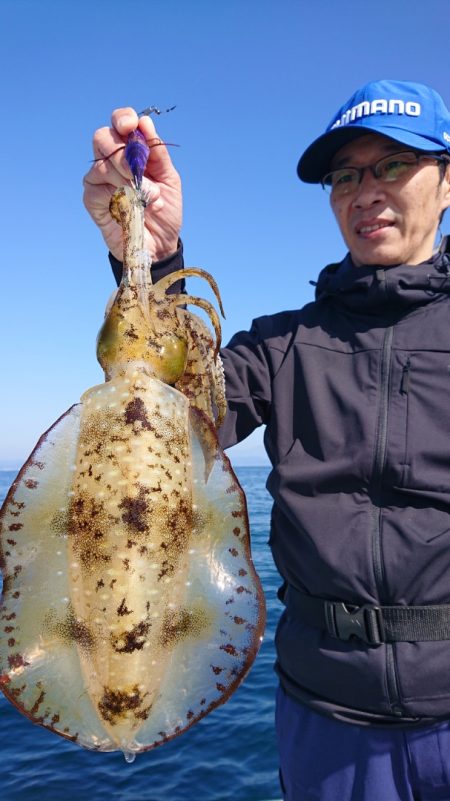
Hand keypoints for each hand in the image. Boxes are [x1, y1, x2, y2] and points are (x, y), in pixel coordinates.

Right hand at [83, 107, 181, 261]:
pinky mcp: (92, 200)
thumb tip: (145, 122)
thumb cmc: (165, 211)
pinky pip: (95, 187)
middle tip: (136, 171)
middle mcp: (111, 160)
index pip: (120, 123)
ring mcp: (99, 180)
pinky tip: (130, 206)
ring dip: (126, 180)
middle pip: (102, 137)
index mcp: (131, 150)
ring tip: (147, 198)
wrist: (160, 245)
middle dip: (121, 152)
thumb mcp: (169, 180)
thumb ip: (158, 153)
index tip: (132, 126)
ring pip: (101, 164)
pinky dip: (115, 194)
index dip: (123, 119)